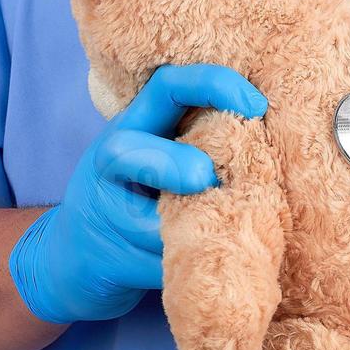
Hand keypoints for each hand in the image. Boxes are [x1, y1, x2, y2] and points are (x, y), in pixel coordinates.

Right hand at [9, 64, 267, 323]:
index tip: (257, 105)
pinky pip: (164, 262)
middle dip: (176, 167)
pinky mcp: (112, 261)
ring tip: (223, 233)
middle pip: (131, 151)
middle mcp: (110, 162)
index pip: (166, 86)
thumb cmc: (137, 197)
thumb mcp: (162, 153)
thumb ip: (203, 140)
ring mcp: (103, 214)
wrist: (75, 257)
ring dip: (193, 228)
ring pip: (150, 220)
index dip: (213, 85)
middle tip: (208, 183)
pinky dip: (196, 265)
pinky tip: (217, 263)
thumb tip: (273, 136)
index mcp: (135, 127)